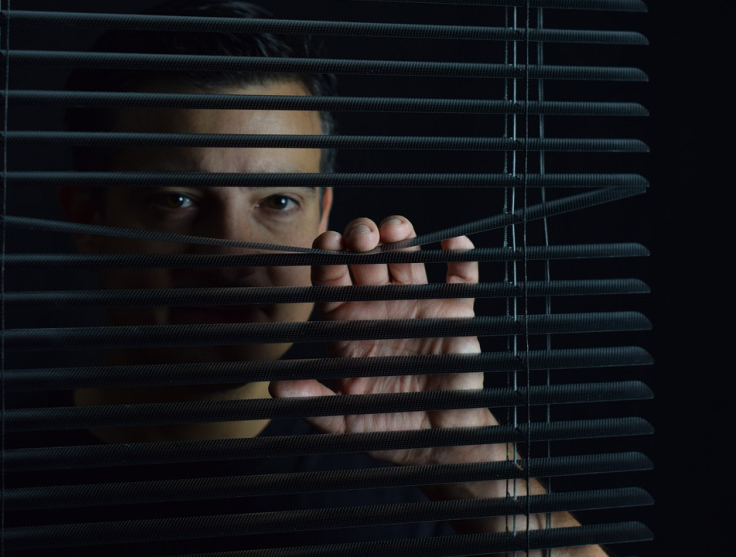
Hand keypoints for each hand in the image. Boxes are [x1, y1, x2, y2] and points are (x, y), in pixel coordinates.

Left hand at [269, 215, 495, 466]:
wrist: (436, 441)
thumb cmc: (385, 428)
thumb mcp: (343, 421)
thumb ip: (313, 402)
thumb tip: (276, 388)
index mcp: (348, 323)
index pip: (332, 279)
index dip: (328, 258)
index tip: (327, 242)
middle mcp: (379, 306)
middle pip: (366, 258)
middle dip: (361, 238)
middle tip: (362, 235)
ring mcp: (417, 305)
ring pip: (406, 258)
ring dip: (402, 237)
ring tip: (396, 228)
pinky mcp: (454, 312)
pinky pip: (459, 277)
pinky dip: (459, 257)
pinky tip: (453, 244)